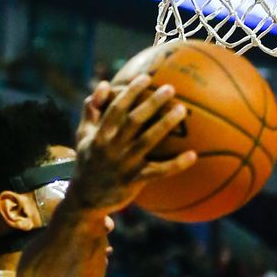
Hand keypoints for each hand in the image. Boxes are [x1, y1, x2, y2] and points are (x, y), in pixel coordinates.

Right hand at [71, 76, 196, 213]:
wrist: (85, 199)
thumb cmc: (88, 162)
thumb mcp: (83, 136)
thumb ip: (91, 110)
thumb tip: (103, 84)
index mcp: (100, 134)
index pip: (116, 108)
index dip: (130, 92)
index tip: (146, 78)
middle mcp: (111, 147)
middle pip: (134, 120)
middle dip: (151, 102)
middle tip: (170, 88)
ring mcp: (124, 164)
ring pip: (147, 141)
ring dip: (165, 125)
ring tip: (181, 110)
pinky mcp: (134, 180)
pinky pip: (159, 171)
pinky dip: (176, 164)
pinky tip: (194, 155)